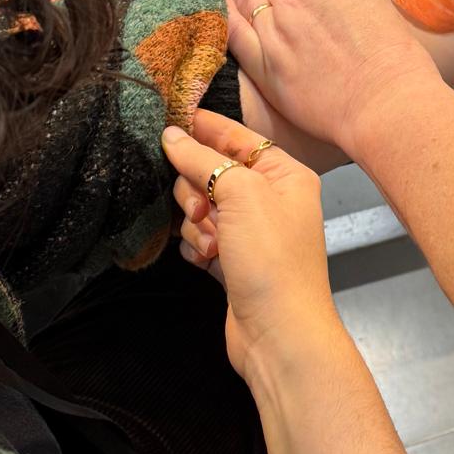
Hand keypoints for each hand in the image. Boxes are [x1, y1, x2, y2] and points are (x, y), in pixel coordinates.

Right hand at [163, 111, 339, 376]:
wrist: (279, 333)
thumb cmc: (271, 259)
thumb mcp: (240, 194)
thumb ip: (203, 160)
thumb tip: (171, 135)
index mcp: (285, 175)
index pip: (238, 137)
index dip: (204, 129)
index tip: (168, 120)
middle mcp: (271, 200)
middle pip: (212, 173)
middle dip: (197, 189)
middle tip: (201, 210)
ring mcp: (251, 233)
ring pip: (201, 207)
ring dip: (196, 223)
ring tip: (210, 244)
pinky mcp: (233, 261)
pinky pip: (199, 237)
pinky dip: (196, 246)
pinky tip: (204, 260)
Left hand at [227, 0, 439, 158]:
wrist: (384, 100)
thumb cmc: (393, 57)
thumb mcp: (372, 4)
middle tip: (292, 15)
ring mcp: (274, 31)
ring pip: (249, 5)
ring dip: (251, 6)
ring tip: (248, 7)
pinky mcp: (264, 65)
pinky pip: (234, 34)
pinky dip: (230, 24)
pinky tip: (226, 21)